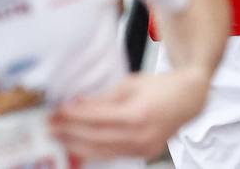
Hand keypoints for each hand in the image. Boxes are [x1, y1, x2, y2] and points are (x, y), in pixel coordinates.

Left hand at [50, 69, 207, 158]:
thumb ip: (102, 98)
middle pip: (96, 138)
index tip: (56, 113)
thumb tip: (75, 105)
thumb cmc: (161, 86)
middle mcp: (140, 135)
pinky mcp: (144, 154)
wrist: (189, 98)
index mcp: (137, 114)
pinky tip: (79, 145)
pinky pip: (114, 155)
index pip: (96, 118)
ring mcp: (143, 148)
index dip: (73, 117)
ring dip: (77, 145)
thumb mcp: (129, 84)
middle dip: (69, 133)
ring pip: (102, 152)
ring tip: (59, 138)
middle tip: (50, 127)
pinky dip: (94, 150)